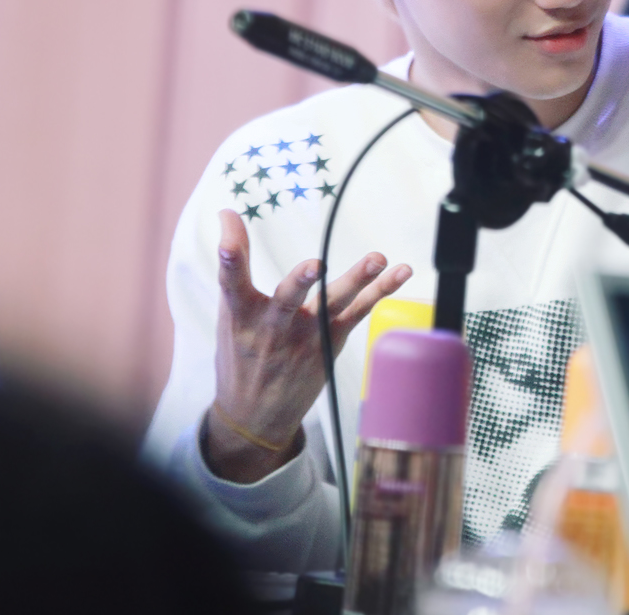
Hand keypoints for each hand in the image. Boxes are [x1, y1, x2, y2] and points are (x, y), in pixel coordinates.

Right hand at [204, 209, 411, 482]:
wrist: (255, 415)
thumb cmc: (242, 356)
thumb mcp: (230, 314)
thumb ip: (235, 267)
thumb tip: (228, 214)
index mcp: (240, 316)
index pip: (231, 279)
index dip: (230, 253)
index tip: (229, 224)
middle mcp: (273, 326)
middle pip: (287, 299)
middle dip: (300, 282)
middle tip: (314, 266)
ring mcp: (306, 336)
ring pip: (332, 304)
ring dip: (357, 279)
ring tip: (377, 258)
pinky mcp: (331, 341)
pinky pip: (359, 312)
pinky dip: (380, 291)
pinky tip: (400, 271)